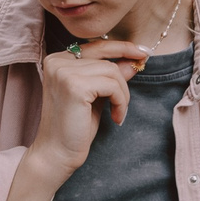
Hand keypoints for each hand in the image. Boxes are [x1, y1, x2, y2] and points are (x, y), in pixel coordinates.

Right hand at [24, 39, 144, 179]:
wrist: (57, 154)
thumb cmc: (74, 128)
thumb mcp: (96, 97)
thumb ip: (110, 77)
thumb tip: (133, 60)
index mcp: (57, 61)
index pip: (96, 46)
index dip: (121, 48)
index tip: (142, 52)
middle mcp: (57, 62)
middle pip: (106, 59)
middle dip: (123, 82)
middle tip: (125, 104)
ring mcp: (64, 72)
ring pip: (112, 71)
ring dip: (122, 95)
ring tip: (117, 114)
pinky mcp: (75, 86)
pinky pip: (112, 86)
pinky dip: (121, 102)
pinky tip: (115, 118)